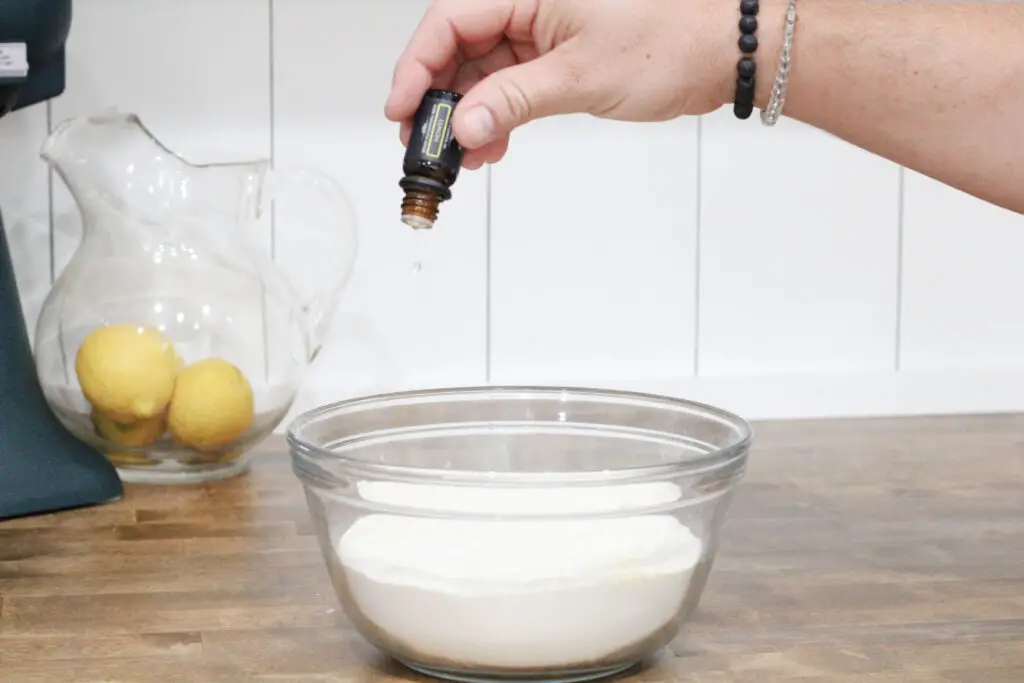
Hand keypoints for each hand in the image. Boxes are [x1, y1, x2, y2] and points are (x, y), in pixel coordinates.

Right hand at [385, 0, 732, 169]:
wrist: (718, 53)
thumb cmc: (668, 42)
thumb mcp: (579, 76)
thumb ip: (513, 100)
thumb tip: (465, 124)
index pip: (450, 19)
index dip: (418, 66)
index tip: (402, 109)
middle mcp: (528, 2)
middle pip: (457, 44)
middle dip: (439, 97)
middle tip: (426, 142)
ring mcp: (539, 29)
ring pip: (480, 69)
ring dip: (468, 114)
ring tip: (461, 156)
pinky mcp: (552, 54)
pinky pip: (507, 83)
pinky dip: (496, 115)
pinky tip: (490, 145)